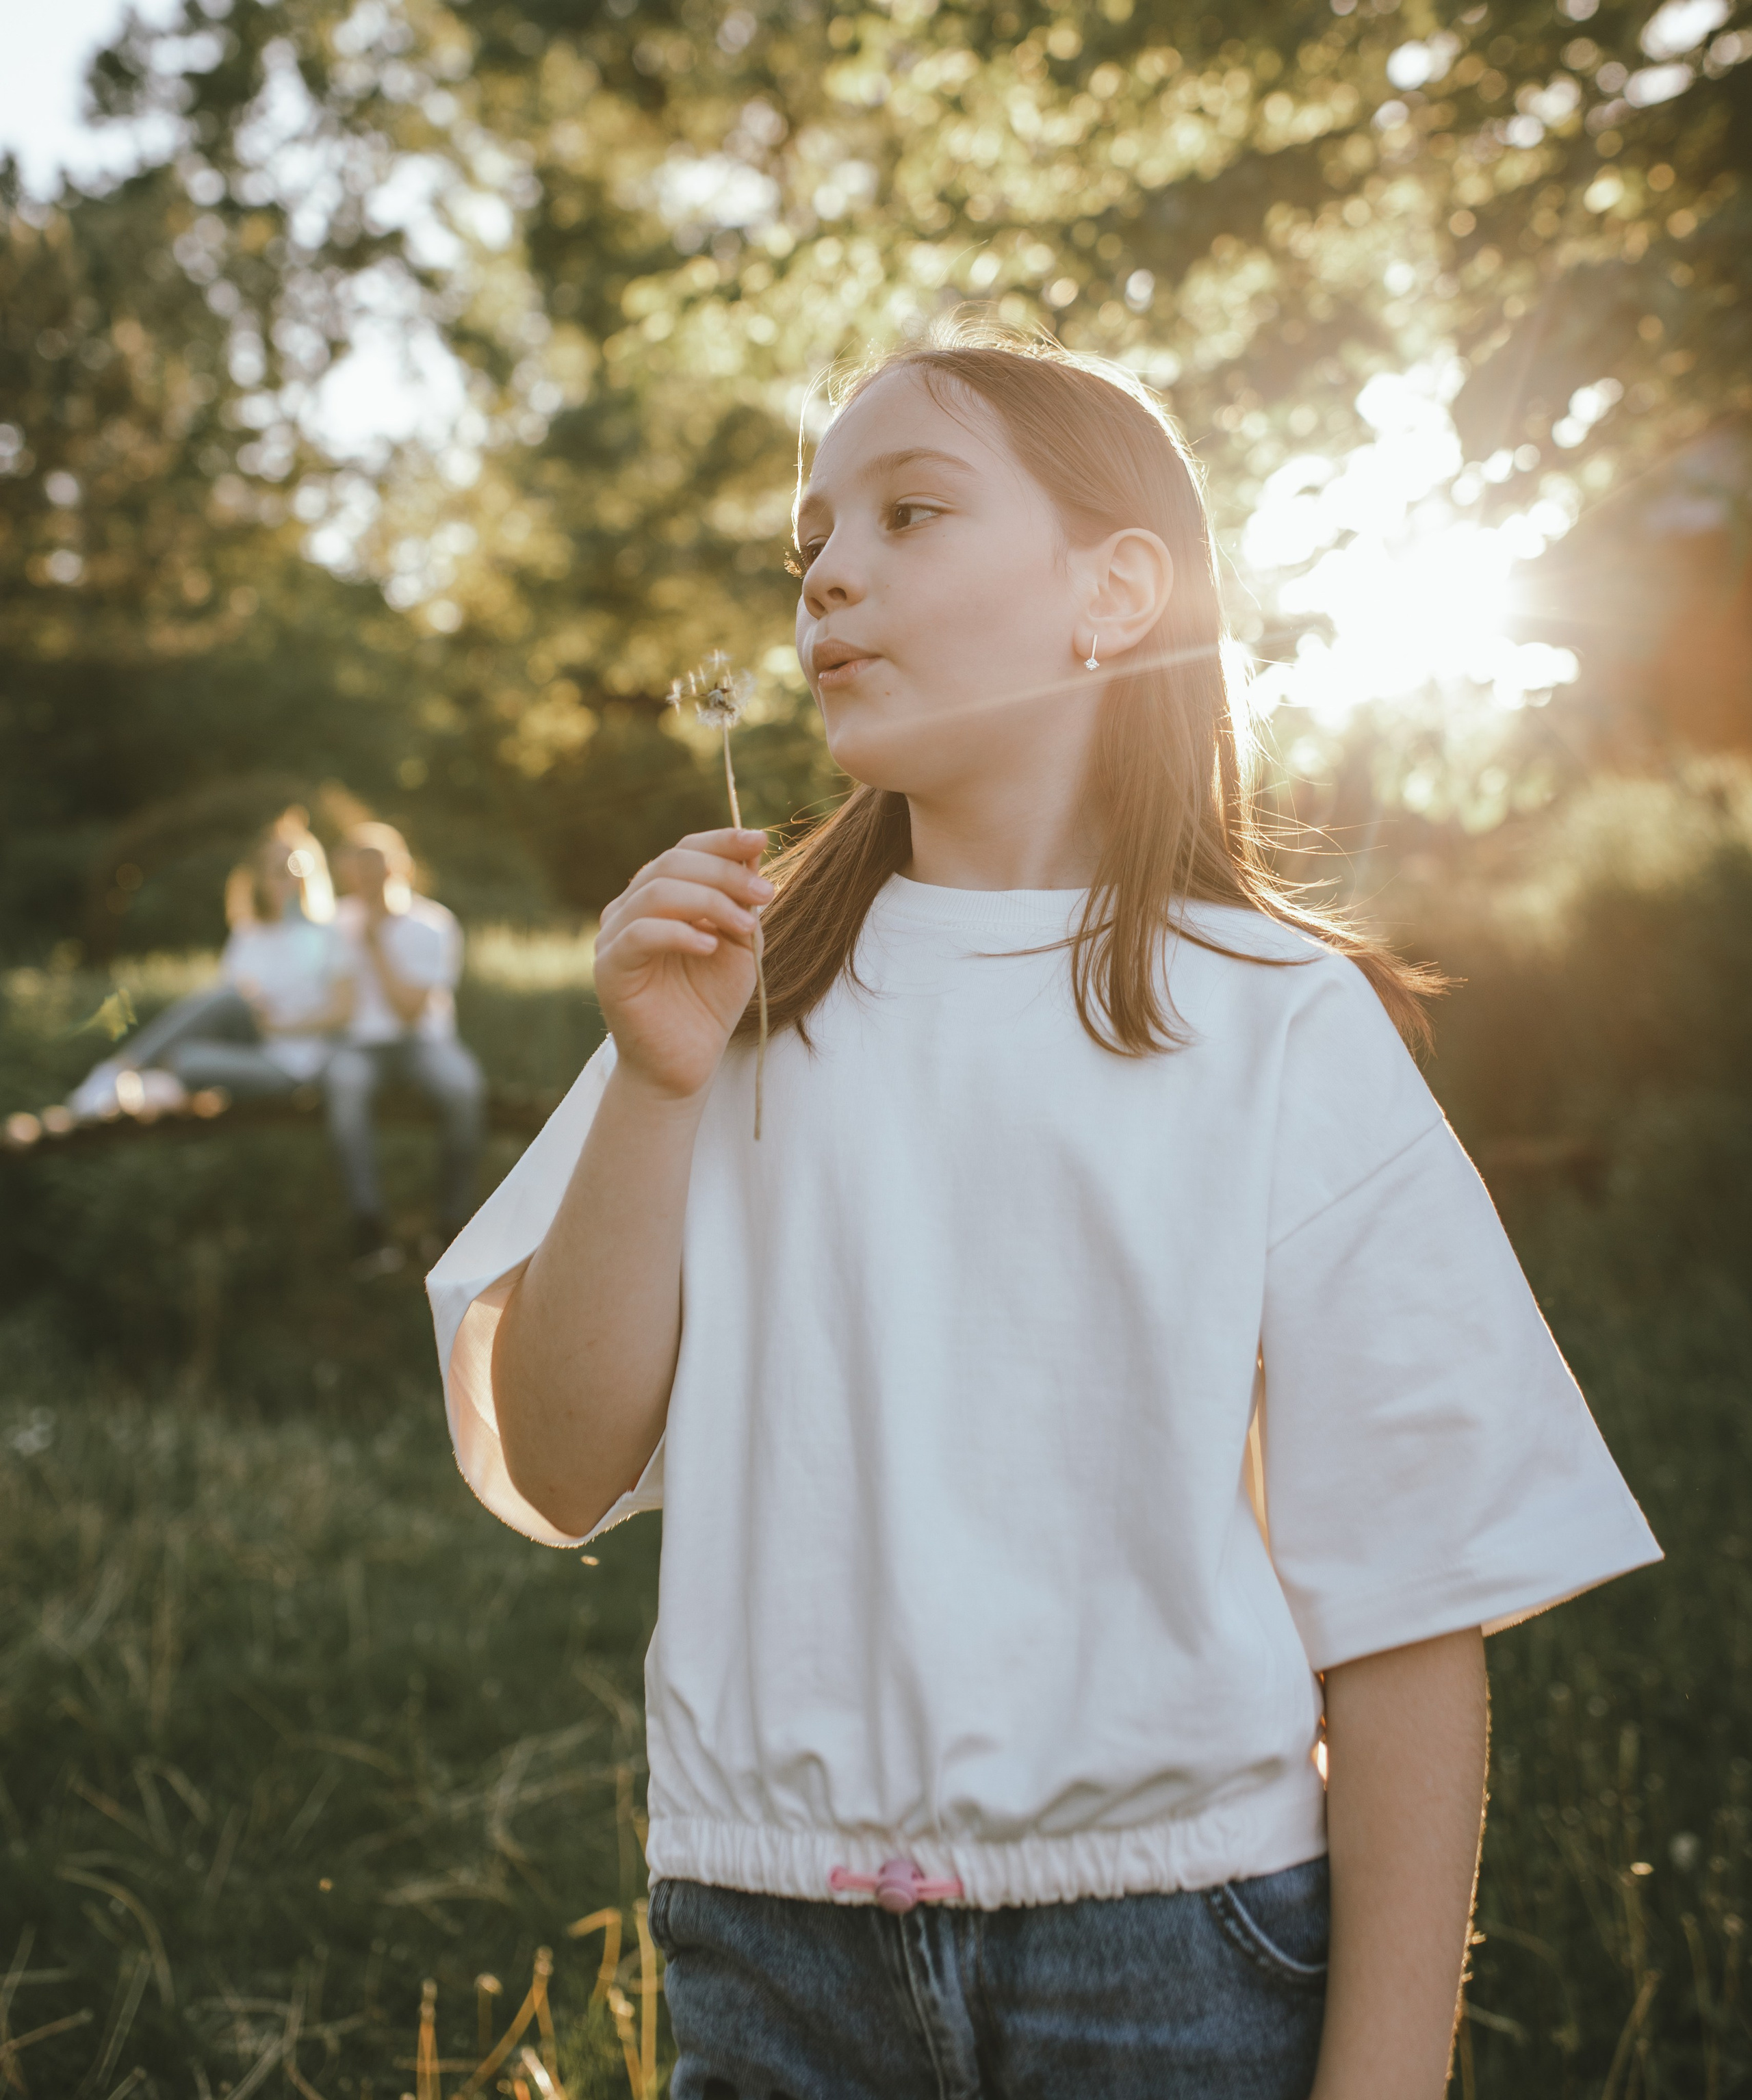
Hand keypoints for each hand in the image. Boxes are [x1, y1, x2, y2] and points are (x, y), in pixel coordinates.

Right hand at [593, 828, 769, 1102]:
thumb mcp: (738, 942)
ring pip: (656, 892)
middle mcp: (630, 908)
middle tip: (766, 894)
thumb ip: (740, 900)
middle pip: (672, 864)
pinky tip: (710, 947)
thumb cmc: (709, 1003)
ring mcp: (614, 936)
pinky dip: (679, 933)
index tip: (761, 841)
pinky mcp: (609, 968)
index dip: (722, 840)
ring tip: (747, 926)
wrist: (685, 1064)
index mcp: (657, 896)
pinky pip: (640, 934)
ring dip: (711, 902)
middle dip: (725, 873)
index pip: (684, 850)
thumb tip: (752, 849)